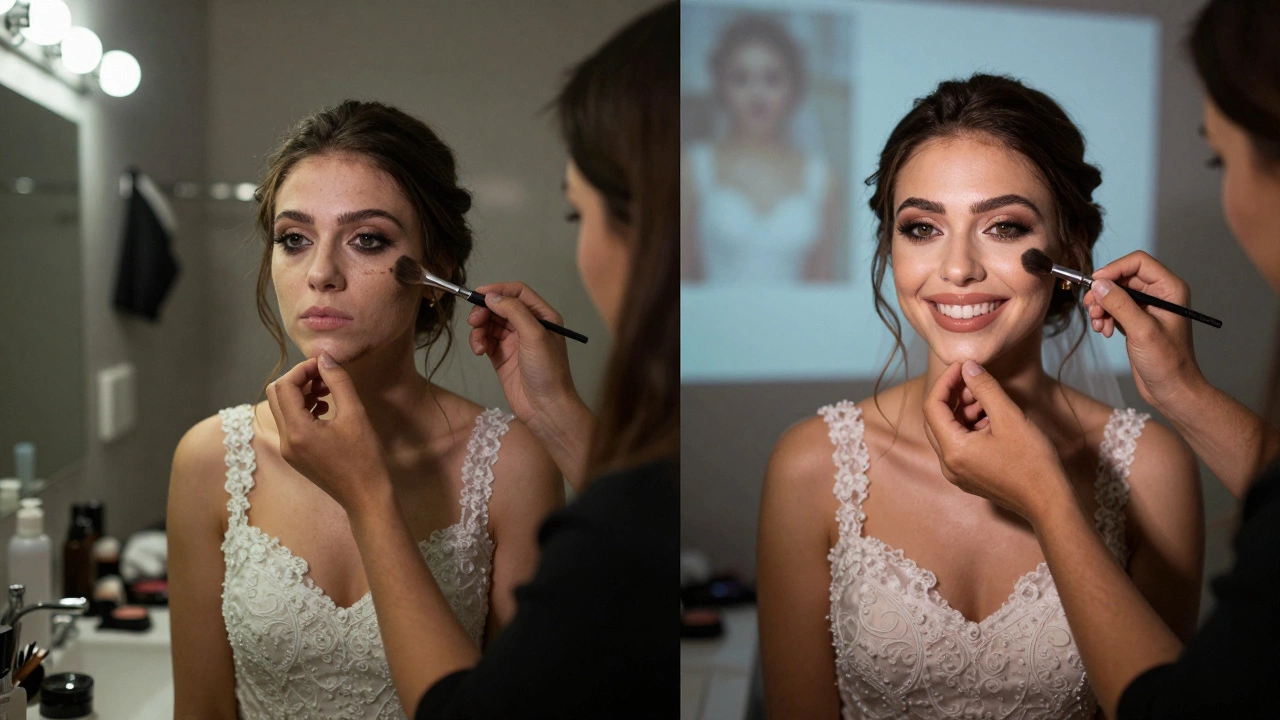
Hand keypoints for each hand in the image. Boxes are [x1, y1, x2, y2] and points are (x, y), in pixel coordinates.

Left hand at [266, 353, 391, 515]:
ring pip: (282, 408)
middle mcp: (286, 440)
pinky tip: (327, 409)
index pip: (284, 386)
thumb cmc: (365, 457)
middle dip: (299, 379)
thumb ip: (338, 381)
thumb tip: (325, 357)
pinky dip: (303, 409)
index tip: (325, 366)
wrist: (366, 496)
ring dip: (301, 393)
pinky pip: (290, 423)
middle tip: (325, 377)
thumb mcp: (355, 414)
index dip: (302, 369)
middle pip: (277, 395)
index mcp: (297, 431)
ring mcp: (288, 449)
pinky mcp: (295, 455)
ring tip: (328, 391)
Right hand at [467, 282, 583, 431]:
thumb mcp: (535, 335)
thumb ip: (514, 311)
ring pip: (490, 323)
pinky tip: (479, 350)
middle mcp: (528, 326)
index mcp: (543, 316)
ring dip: (479, 328)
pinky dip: (478, 341)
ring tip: (478, 342)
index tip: (479, 294)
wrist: (545, 407)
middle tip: (474, 320)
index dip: (498, 290)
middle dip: (484, 310)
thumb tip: (492, 296)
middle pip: (500, 306)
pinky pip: (485, 340)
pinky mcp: (502, 356)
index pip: (518, 292)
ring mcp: (514, 341)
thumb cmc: (548, 372)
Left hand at [922, 361, 1070, 525]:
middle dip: (953, 396)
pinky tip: (992, 419)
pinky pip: (959, 446)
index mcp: (952, 450)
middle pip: (937, 420)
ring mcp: (957, 474)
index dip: (945, 381)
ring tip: (988, 400)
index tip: (962, 366)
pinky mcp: (969, 477)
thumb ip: (985, 388)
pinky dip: (970, 428)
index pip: (932, 406)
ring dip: (963, 411)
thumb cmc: (1032, 462)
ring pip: (948, 433)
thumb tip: (968, 366)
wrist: (1049, 502)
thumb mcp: (1009, 417)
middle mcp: (948, 465)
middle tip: (974, 380)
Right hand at [1083, 251, 1205, 408]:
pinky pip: (1114, 308)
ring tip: (1098, 324)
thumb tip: (1098, 284)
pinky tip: (1103, 331)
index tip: (1095, 283)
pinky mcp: (1136, 321)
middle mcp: (1160, 294)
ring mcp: (1147, 308)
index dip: (1114, 269)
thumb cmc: (1168, 363)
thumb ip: (1119, 304)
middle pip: (1123, 278)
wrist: (1172, 390)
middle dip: (1104, 292)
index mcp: (1170, 289)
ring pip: (1115, 293)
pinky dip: (1104, 317)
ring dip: (1101, 306)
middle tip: (1091, 309)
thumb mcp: (1142, 331)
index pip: (1138, 263)